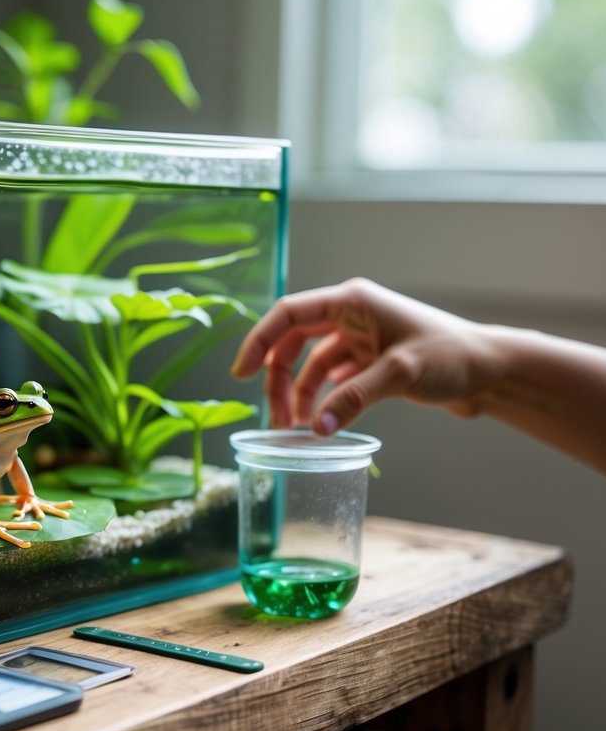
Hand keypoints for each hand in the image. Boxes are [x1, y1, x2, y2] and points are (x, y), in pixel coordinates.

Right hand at [230, 278, 494, 433]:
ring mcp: (358, 337)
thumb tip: (316, 428)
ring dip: (298, 394)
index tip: (240, 374)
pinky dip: (320, 398)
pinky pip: (330, 377)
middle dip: (279, 380)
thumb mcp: (400, 374)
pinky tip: (320, 420)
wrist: (491, 371)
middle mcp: (350, 315)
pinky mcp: (368, 359)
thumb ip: (354, 399)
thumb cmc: (452, 357)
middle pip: (292, 343)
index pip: (289, 315)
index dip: (259, 342)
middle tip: (277, 420)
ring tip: (297, 428)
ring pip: (309, 363)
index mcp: (352, 301)